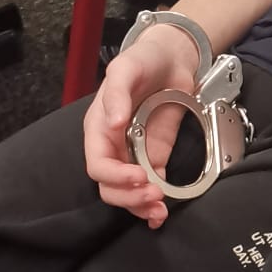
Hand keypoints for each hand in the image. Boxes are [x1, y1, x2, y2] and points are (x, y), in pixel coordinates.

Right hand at [82, 21, 201, 226]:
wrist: (173, 57)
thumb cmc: (143, 59)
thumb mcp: (127, 68)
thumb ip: (117, 92)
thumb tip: (114, 121)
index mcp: (99, 128)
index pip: (98, 164)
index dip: (115, 175)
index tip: (139, 176)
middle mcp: (113, 146)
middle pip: (110, 186)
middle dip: (130, 197)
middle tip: (154, 196)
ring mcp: (134, 154)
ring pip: (127, 193)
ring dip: (140, 206)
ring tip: (159, 211)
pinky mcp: (155, 156)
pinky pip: (149, 186)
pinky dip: (152, 204)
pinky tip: (161, 213)